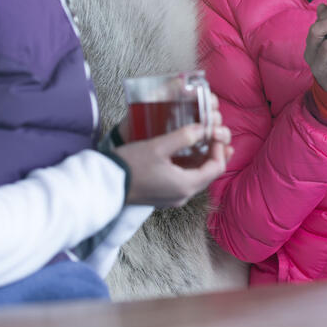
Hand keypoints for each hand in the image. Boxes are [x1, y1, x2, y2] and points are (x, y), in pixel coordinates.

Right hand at [113, 94, 232, 207]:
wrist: (107, 184)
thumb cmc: (131, 165)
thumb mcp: (158, 146)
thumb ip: (183, 136)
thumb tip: (203, 128)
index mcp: (185, 185)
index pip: (216, 168)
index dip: (220, 149)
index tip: (215, 133)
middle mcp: (183, 195)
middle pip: (209, 174)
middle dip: (214, 153)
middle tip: (213, 135)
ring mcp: (173, 198)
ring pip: (197, 177)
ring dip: (202, 159)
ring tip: (203, 140)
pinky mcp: (164, 196)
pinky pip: (185, 180)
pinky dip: (190, 166)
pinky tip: (186, 152)